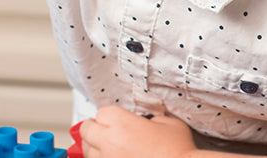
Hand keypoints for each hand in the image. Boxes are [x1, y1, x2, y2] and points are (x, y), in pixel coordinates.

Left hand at [79, 106, 200, 157]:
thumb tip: (146, 124)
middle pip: (86, 130)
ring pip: (87, 151)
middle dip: (94, 129)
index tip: (114, 121)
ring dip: (94, 147)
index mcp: (123, 123)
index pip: (102, 113)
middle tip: (102, 131)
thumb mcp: (169, 124)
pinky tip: (112, 157)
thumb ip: (152, 119)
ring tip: (106, 148)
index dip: (109, 116)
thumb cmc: (179, 152)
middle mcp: (110, 142)